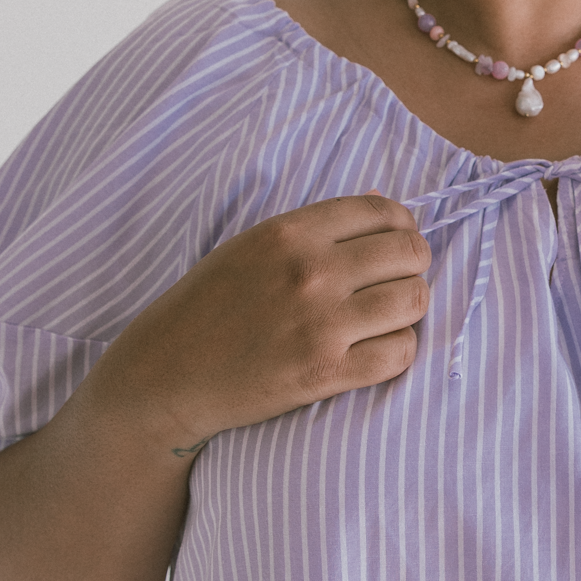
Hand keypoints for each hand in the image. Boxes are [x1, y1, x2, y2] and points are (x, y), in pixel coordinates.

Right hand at [95, 193, 430, 448]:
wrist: (166, 376)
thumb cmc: (208, 308)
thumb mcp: (252, 248)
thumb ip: (317, 229)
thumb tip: (383, 205)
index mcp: (291, 232)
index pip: (384, 212)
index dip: (402, 228)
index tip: (396, 247)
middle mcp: (311, 271)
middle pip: (410, 254)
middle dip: (412, 267)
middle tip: (396, 284)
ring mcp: (321, 323)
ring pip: (414, 301)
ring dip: (408, 310)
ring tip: (387, 319)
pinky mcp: (326, 373)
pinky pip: (400, 353)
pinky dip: (398, 351)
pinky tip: (377, 350)